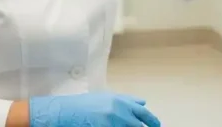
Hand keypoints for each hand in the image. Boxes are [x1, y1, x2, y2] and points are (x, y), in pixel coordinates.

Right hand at [29, 92, 160, 126]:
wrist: (64, 112)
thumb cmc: (82, 106)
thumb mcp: (105, 98)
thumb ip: (124, 100)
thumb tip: (142, 103)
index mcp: (119, 100)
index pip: (142, 111)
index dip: (151, 120)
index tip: (156, 124)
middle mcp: (119, 110)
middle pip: (140, 123)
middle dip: (149, 126)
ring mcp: (113, 122)